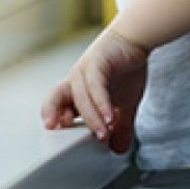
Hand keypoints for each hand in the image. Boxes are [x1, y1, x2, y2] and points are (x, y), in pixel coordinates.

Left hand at [40, 25, 148, 154]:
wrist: (136, 40)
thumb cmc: (125, 68)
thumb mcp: (125, 104)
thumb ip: (120, 126)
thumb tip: (119, 148)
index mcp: (78, 90)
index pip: (59, 106)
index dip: (56, 118)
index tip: (59, 136)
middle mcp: (77, 80)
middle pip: (55, 96)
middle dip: (52, 112)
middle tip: (55, 128)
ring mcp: (85, 70)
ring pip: (80, 97)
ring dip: (91, 118)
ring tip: (103, 134)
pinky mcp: (97, 62)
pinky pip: (95, 86)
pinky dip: (101, 103)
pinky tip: (109, 117)